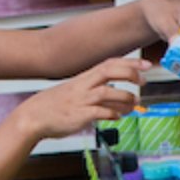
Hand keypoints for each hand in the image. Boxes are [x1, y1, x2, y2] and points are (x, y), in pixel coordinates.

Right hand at [17, 58, 149, 140]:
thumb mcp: (75, 93)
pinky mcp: (79, 115)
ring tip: (134, 104)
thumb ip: (96, 94)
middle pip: (109, 71)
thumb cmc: (55, 106)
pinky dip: (113, 114)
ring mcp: (81, 100)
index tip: (146, 65)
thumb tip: (121, 102)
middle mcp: (83, 86)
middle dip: (130, 73)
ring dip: (125, 98)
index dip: (129, 63)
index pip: (109, 64)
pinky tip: (117, 117)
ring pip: (107, 92)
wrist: (33, 116)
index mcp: (83, 78)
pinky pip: (100, 112)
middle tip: (144, 80)